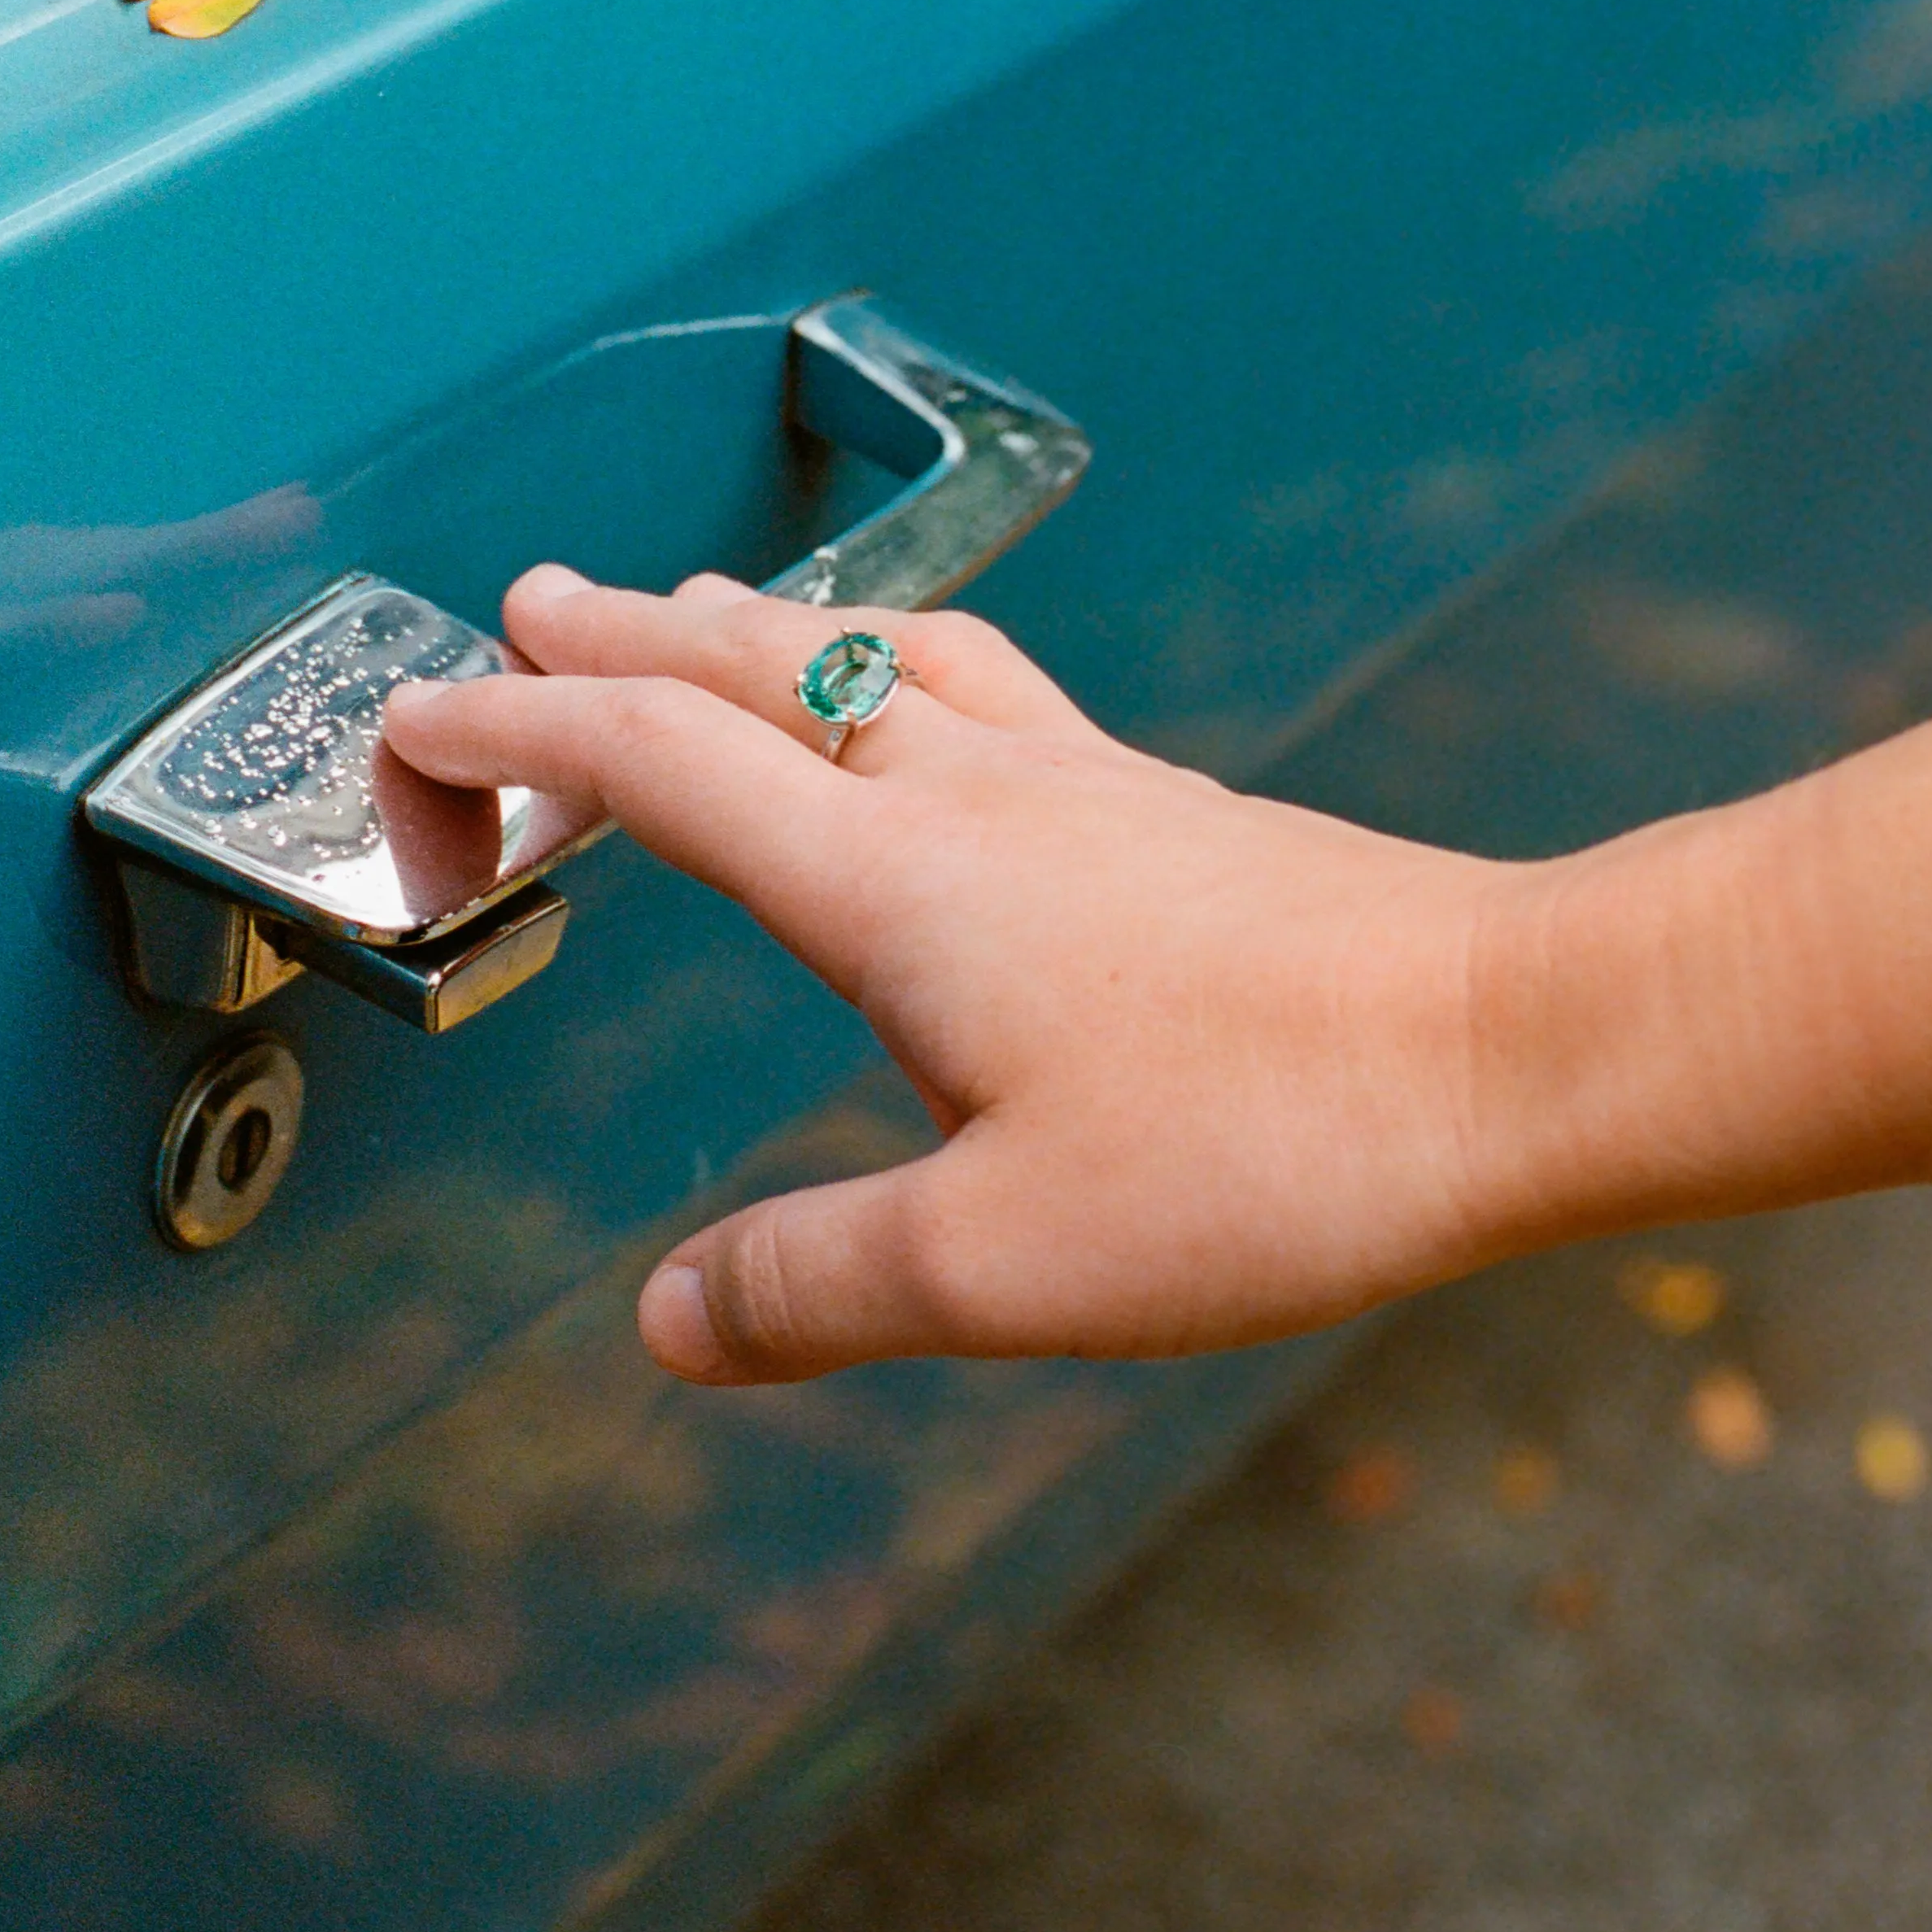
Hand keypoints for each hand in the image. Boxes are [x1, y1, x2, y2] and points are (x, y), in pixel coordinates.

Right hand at [382, 569, 1522, 1383]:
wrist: (1517, 1045)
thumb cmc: (1274, 1149)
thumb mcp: (1010, 1264)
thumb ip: (815, 1284)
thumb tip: (667, 1323)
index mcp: (897, 888)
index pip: (653, 765)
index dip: (513, 728)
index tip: (414, 714)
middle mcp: (977, 802)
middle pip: (753, 671)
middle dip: (618, 637)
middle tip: (528, 608)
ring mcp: (1087, 789)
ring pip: (877, 658)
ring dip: (758, 628)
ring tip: (699, 610)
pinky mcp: (1174, 812)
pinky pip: (991, 687)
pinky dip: (899, 663)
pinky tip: (937, 699)